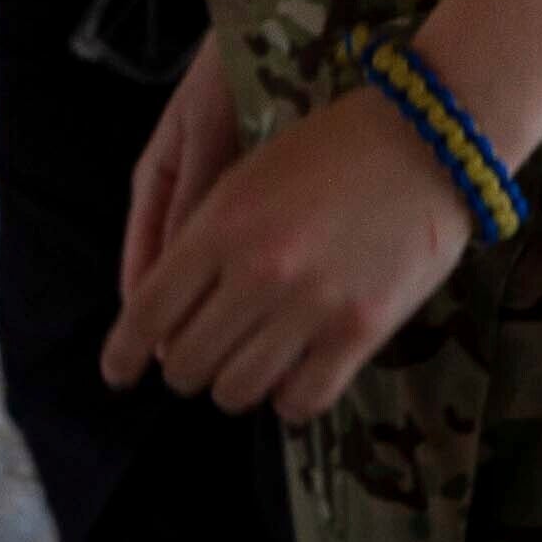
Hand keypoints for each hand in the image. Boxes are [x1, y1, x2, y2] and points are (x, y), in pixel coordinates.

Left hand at [100, 87, 473, 418]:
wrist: (426, 140)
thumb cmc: (329, 150)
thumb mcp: (245, 178)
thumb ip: (203, 240)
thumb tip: (165, 313)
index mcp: (219, 225)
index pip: (148, 310)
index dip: (123, 352)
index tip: (115, 373)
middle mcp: (257, 272)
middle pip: (187, 362)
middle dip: (184, 367)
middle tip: (200, 356)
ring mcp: (310, 307)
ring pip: (237, 391)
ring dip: (233, 384)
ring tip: (248, 363)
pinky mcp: (360, 333)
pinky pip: (300, 400)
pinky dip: (286, 397)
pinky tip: (293, 373)